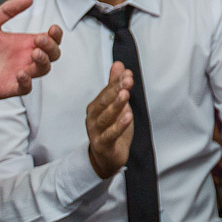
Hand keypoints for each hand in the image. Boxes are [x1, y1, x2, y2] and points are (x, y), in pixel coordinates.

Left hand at [0, 0, 63, 116]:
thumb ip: (7, 11)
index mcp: (23, 42)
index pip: (50, 39)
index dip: (56, 35)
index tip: (52, 28)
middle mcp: (24, 57)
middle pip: (53, 54)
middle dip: (52, 46)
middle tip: (39, 39)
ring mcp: (18, 73)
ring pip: (43, 69)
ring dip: (43, 62)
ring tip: (34, 54)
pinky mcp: (8, 87)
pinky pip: (26, 88)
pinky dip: (27, 81)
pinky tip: (20, 73)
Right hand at [86, 62, 133, 178]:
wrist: (108, 157)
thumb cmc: (111, 128)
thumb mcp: (116, 105)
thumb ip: (115, 85)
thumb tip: (118, 64)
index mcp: (96, 106)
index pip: (106, 91)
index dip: (116, 82)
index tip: (128, 74)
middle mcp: (93, 118)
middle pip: (103, 102)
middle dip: (115, 90)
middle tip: (127, 80)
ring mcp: (96, 132)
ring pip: (106, 117)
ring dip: (116, 105)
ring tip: (126, 94)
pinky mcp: (102, 145)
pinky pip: (110, 134)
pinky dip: (119, 126)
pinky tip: (128, 116)